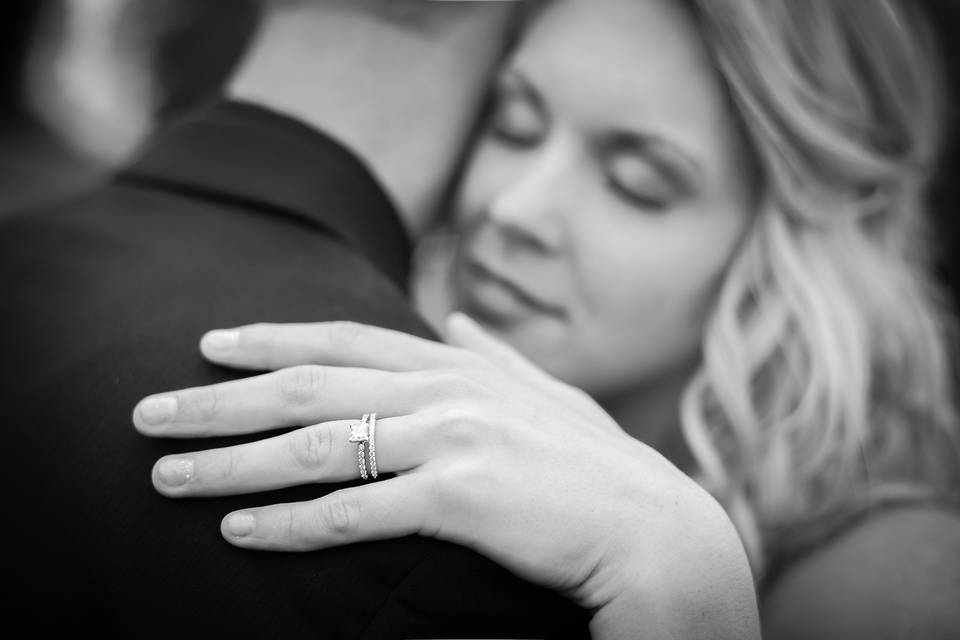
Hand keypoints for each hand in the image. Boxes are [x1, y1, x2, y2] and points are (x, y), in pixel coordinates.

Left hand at [133, 314, 757, 636]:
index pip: (344, 340)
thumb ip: (497, 354)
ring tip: (165, 478)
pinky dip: (288, 524)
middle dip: (219, 400)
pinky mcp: (458, 498)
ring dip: (229, 463)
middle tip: (147, 413)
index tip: (210, 342)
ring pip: (313, 448)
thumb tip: (459, 319)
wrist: (657, 528)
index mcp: (459, 366)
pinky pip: (353, 513)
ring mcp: (450, 440)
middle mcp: (445, 391)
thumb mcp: (549, 393)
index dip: (271, 338)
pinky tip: (236, 532)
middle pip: (307, 389)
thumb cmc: (599, 466)